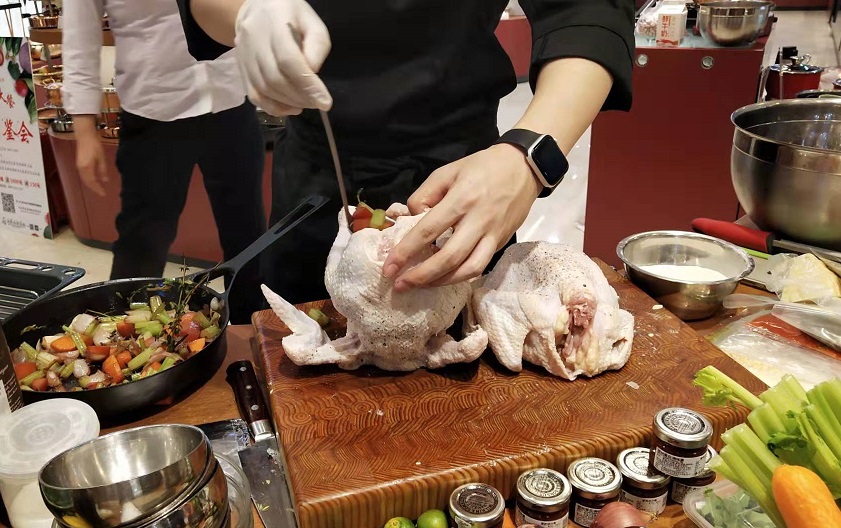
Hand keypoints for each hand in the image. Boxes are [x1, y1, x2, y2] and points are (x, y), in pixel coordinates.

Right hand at [74, 121, 107, 196]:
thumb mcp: (101, 157)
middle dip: (94, 188)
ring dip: (90, 184)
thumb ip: (103, 170)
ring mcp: (78, 165)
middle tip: (101, 192)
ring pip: (84, 179)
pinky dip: (88, 179)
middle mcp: (81, 168)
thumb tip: (105, 181)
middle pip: (87, 182)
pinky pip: (83, 175)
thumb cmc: (94, 145)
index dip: (97, 188)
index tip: (104, 194)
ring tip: (98, 188)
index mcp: (87, 167)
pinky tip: (93, 180)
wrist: (84, 135)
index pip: (92, 182)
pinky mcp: (78, 163)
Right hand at [234, 0, 331, 115]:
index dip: (307, 85)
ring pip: (264, 90)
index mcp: (274, 21)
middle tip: (317, 102)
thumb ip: (317, 47)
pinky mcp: (241, 68)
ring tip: (307, 104)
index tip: (325, 102)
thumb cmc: (290, 14)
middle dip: (300, 97)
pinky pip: (254, 95)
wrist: (257, 8)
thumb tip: (313, 75)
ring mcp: (243, 55)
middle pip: (275, 79)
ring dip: (288, 103)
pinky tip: (290, 108)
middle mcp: (253, 39)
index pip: (288, 60)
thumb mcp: (311, 22)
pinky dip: (273, 107)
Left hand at [383, 144, 540, 290]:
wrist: (523, 167)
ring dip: (441, 282)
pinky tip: (444, 277)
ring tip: (421, 286)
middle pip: (448, 258)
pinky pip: (479, 266)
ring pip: (467, 269)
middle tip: (400, 285)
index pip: (428, 231)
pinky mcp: (501, 243)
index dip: (405, 252)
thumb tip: (410, 221)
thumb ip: (424, 196)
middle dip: (421, 276)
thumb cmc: (481, 167)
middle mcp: (478, 220)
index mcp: (461, 199)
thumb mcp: (447, 172)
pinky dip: (460, 276)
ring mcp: (492, 234)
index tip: (388, 267)